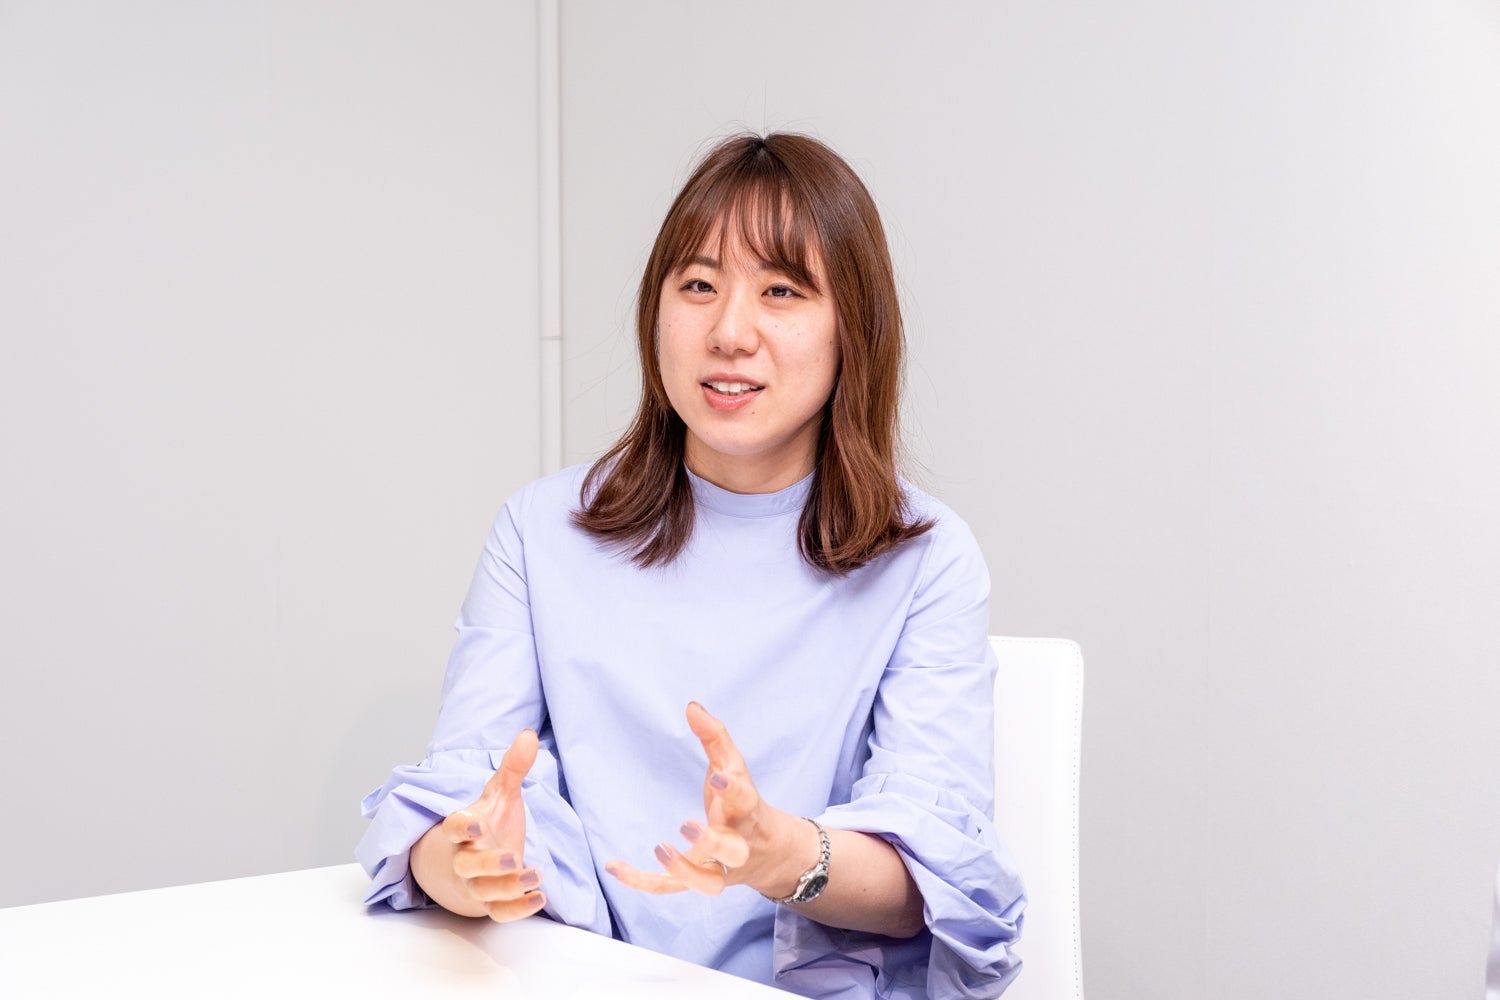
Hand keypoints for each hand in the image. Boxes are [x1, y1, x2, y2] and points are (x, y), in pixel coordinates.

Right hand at [438, 728, 546, 920]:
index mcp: (465, 829)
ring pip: (484, 891)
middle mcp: (466, 858)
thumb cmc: (487, 824)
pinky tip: (539, 898)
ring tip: (534, 876)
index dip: (462, 827)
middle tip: (512, 859)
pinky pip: (499, 911)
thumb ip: (513, 768)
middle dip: (488, 865)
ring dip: (507, 888)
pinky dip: (516, 909)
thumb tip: (529, 734)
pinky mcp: (491, 902)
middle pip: (469, 865)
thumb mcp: (500, 795)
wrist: (470, 861)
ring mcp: (477, 883)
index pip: (454, 827)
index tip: (475, 826)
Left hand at [605, 702, 808, 897]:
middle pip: (732, 851)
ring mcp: (719, 869)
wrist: (768, 852)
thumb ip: (715, 737)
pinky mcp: (698, 881)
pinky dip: (643, 882)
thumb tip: (692, 706)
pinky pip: (671, 889)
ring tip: (659, 849)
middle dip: (712, 842)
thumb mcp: (734, 767)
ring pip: (708, 883)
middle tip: (686, 825)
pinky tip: (614, 867)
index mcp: (746, 812)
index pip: (746, 800)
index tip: (718, 778)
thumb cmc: (743, 804)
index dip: (733, 790)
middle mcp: (737, 845)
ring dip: (684, 871)